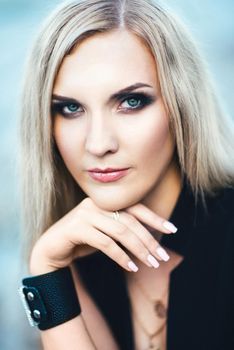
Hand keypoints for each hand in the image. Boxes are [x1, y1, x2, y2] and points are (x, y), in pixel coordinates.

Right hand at [29, 198, 176, 274]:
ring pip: (120, 231)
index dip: (155, 218)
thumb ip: (123, 229)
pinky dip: (121, 256)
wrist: (52, 248)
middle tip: (162, 256)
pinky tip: (131, 267)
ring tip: (151, 264)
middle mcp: (96, 204)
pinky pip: (105, 243)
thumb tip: (151, 238)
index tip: (173, 229)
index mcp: (105, 202)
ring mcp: (85, 214)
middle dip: (149, 240)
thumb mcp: (106, 232)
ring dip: (139, 249)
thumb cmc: (83, 240)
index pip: (136, 208)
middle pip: (130, 221)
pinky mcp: (77, 228)